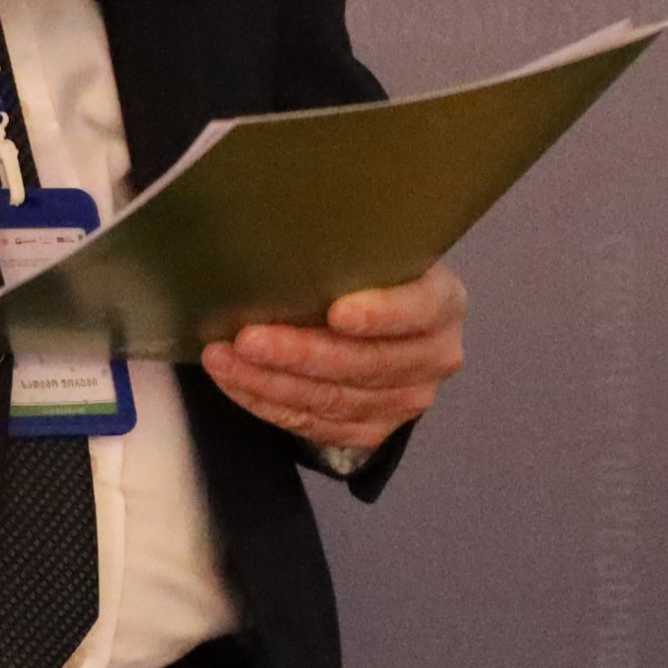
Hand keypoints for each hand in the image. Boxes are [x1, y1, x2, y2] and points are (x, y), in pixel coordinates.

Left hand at [203, 263, 465, 455]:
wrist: (384, 326)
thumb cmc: (369, 277)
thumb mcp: (374, 252)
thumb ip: (349, 251)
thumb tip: (283, 237)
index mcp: (443, 302)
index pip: (418, 310)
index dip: (379, 314)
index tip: (337, 312)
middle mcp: (435, 357)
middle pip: (365, 364)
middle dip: (300, 353)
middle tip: (248, 338)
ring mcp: (406, 401)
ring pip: (334, 400)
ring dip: (271, 382)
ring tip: (223, 359)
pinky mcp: (373, 430)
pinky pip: (315, 425)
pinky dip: (269, 404)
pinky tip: (236, 382)